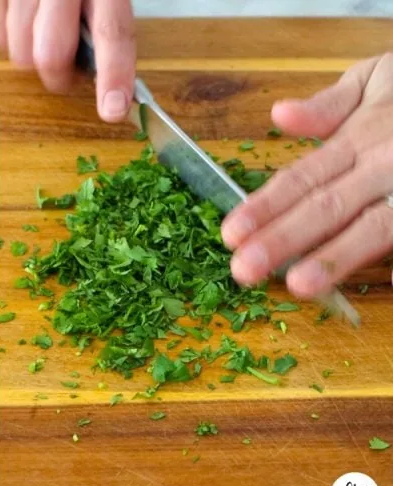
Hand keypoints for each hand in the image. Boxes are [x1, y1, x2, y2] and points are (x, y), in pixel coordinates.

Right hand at [0, 0, 135, 122]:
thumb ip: (110, 29)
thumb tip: (113, 82)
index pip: (111, 32)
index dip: (114, 74)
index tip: (113, 108)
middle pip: (51, 54)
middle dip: (60, 77)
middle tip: (71, 70)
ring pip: (21, 53)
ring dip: (36, 59)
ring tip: (50, 37)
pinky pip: (0, 39)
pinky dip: (15, 43)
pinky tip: (30, 26)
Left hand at [221, 53, 392, 298]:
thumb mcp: (377, 79)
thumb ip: (328, 105)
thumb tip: (278, 115)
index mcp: (361, 138)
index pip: (302, 177)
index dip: (264, 207)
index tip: (228, 234)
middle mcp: (385, 164)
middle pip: (326, 207)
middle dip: (282, 241)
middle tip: (242, 271)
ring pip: (372, 227)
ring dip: (334, 258)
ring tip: (298, 286)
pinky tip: (385, 285)